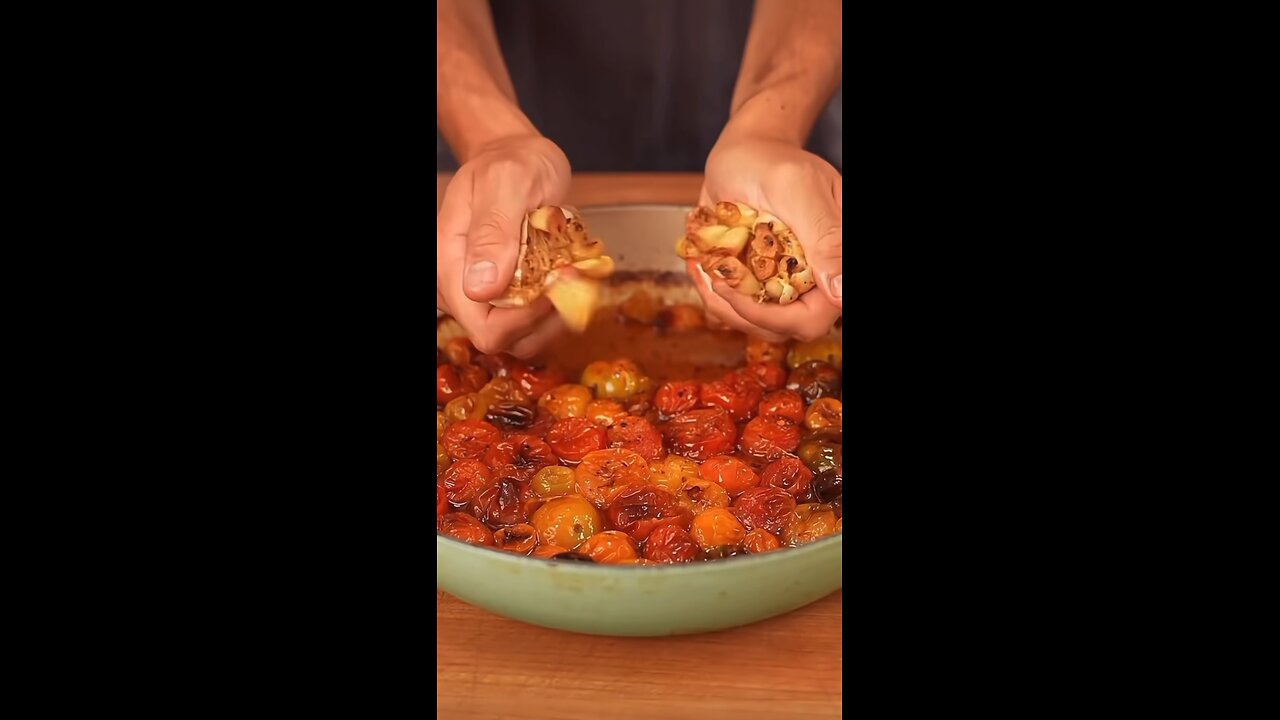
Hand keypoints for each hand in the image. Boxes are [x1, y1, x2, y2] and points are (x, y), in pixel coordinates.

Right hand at [437, 135, 571, 356]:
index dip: (526, 318)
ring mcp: (486, 297)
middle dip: (546, 316)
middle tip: (573, 276)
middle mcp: (462, 288)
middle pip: (505, 339)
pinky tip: (571, 278)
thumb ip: (493, 231)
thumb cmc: (510, 163)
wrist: (518, 157)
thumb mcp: (505, 183)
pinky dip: (561, 308)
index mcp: (449, 264)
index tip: (558, 282)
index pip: (483, 326)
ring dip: (559, 315)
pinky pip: (537, 324)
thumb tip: (480, 286)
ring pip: (525, 338)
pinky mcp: (509, 298)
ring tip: (574, 274)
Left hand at [692, 137, 841, 341]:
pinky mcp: (757, 282)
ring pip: (757, 323)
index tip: (737, 295)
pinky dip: (713, 293)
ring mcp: (783, 282)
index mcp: (835, 258)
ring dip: (724, 305)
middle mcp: (812, 278)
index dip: (780, 317)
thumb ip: (824, 238)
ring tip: (706, 267)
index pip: (818, 314)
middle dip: (745, 314)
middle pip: (786, 327)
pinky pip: (736, 309)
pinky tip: (701, 265)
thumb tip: (841, 292)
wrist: (744, 152)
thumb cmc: (772, 161)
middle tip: (717, 281)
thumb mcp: (798, 190)